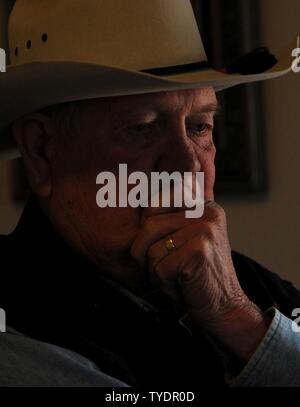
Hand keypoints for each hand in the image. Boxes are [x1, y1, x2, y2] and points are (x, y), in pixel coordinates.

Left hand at [131, 201, 270, 359]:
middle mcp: (206, 212)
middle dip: (147, 253)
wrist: (224, 308)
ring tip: (179, 276)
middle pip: (148, 226)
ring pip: (152, 249)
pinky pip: (160, 267)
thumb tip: (171, 185)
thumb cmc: (198, 275)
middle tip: (169, 267)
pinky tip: (184, 285)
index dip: (147, 232)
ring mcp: (205, 229)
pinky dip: (165, 283)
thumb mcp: (188, 238)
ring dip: (157, 271)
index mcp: (202, 205)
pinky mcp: (199, 250)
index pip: (153, 204)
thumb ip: (178, 212)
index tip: (164, 247)